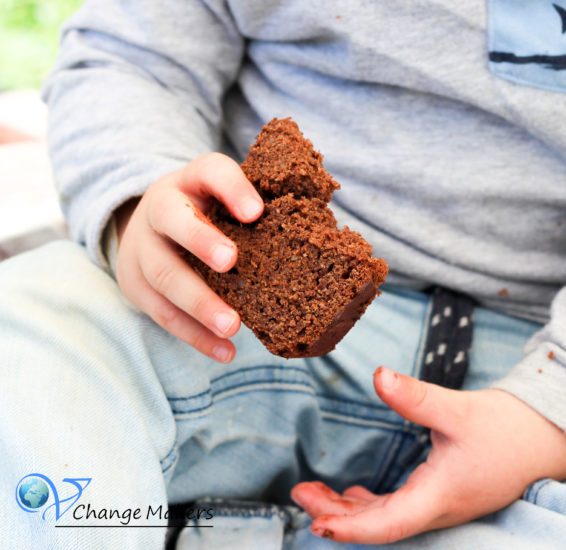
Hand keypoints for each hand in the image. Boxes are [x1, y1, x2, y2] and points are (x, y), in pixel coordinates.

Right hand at [115, 153, 263, 362]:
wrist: (150, 226)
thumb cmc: (208, 213)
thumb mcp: (226, 198)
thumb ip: (262, 207)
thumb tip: (325, 236)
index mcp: (191, 180)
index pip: (210, 171)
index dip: (232, 188)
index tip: (257, 211)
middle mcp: (160, 208)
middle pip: (172, 220)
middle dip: (201, 240)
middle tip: (231, 262)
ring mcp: (141, 247)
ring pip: (164, 274)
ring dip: (199, 303)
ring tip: (233, 326)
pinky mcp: (135, 284)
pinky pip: (162, 313)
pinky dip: (194, 335)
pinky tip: (224, 351)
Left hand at [291, 367, 565, 543]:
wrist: (546, 438)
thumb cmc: (508, 429)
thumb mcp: (458, 410)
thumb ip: (415, 396)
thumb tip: (378, 375)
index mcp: (439, 496)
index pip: (387, 525)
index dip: (348, 528)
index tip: (314, 522)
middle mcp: (437, 508)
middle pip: (379, 524)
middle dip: (337, 514)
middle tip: (301, 493)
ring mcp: (440, 503)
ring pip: (387, 516)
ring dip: (350, 509)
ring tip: (315, 494)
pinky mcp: (443, 492)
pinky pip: (400, 507)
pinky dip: (372, 503)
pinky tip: (356, 494)